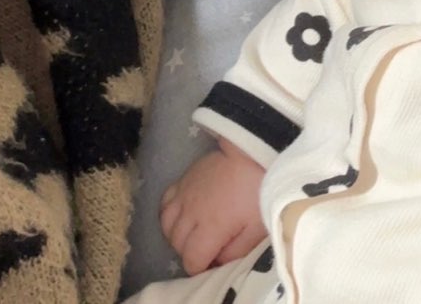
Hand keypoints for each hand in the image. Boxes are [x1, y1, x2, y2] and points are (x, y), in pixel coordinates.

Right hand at [160, 136, 267, 275]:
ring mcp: (183, 195)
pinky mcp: (182, 180)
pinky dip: (169, 215)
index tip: (212, 264)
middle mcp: (191, 213)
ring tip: (193, 236)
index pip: (191, 260)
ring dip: (177, 237)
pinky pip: (164, 204)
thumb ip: (236, 252)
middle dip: (190, 254)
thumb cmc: (257, 192)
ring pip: (167, 226)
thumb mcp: (255, 228)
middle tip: (207, 250)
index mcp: (211, 227)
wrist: (250, 151)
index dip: (200, 269)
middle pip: (178, 245)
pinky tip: (181, 217)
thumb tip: (218, 264)